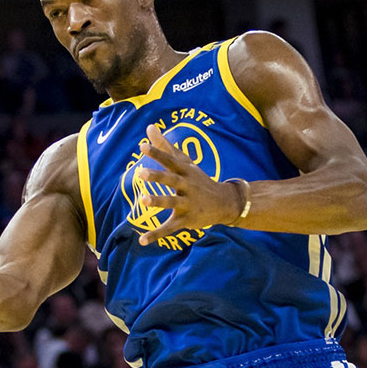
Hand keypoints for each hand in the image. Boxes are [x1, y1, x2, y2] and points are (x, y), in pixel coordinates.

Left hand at [135, 124, 242, 245]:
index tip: (142, 146)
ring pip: (171, 203)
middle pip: (170, 180)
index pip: (169, 160)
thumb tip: (149, 127)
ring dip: (157, 202)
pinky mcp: (186, 220)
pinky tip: (142, 240)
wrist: (225, 203)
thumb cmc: (199, 180)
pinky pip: (169, 228)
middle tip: (141, 173)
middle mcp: (186, 186)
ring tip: (142, 200)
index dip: (156, 153)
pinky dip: (156, 235)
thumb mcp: (185, 162)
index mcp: (185, 172)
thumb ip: (165, 146)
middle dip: (157, 177)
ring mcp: (187, 204)